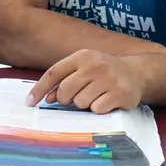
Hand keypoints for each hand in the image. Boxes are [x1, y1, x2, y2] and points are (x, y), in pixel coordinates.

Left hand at [26, 49, 144, 113]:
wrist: (136, 73)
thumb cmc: (102, 72)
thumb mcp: (83, 69)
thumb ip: (64, 80)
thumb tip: (47, 98)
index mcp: (81, 56)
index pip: (54, 73)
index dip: (39, 88)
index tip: (29, 103)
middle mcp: (94, 65)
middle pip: (66, 90)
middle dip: (65, 100)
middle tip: (73, 100)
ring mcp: (108, 79)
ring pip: (81, 102)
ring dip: (85, 104)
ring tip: (95, 96)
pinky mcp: (120, 93)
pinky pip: (97, 109)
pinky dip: (99, 109)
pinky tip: (107, 101)